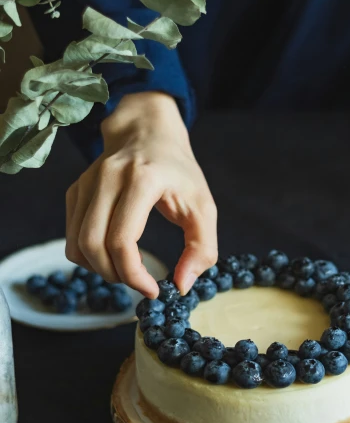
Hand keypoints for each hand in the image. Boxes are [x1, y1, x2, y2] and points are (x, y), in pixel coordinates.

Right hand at [65, 92, 217, 297]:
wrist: (149, 132)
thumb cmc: (179, 172)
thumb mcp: (204, 207)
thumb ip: (202, 249)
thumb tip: (182, 286)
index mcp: (142, 180)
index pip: (122, 240)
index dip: (134, 275)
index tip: (153, 290)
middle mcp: (108, 178)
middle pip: (92, 245)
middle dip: (115, 275)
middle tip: (139, 283)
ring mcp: (87, 182)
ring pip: (77, 244)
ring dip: (99, 269)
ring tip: (126, 270)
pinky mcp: (76, 190)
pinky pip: (71, 236)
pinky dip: (89, 255)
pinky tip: (113, 254)